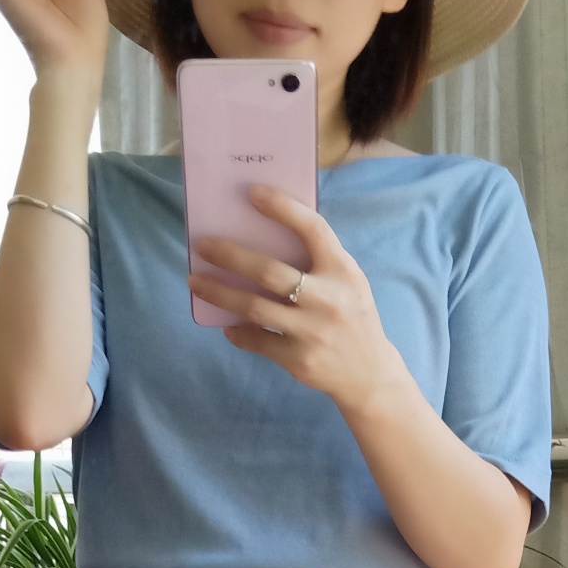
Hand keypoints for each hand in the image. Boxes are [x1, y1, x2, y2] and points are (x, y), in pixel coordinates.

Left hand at [189, 186, 401, 416]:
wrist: (370, 374)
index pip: (312, 229)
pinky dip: (237, 331)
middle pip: (269, 271)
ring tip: (197, 281)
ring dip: (220, 292)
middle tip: (204, 245)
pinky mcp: (298, 359)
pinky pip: (257, 340)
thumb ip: (320, 261)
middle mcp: (328, 299)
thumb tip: (266, 236)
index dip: (283, 208)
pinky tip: (227, 323)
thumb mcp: (349, 282)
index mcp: (343, 271)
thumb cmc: (352, 317)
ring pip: (255, 307)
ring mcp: (312, 331)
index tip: (253, 193)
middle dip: (231, 256)